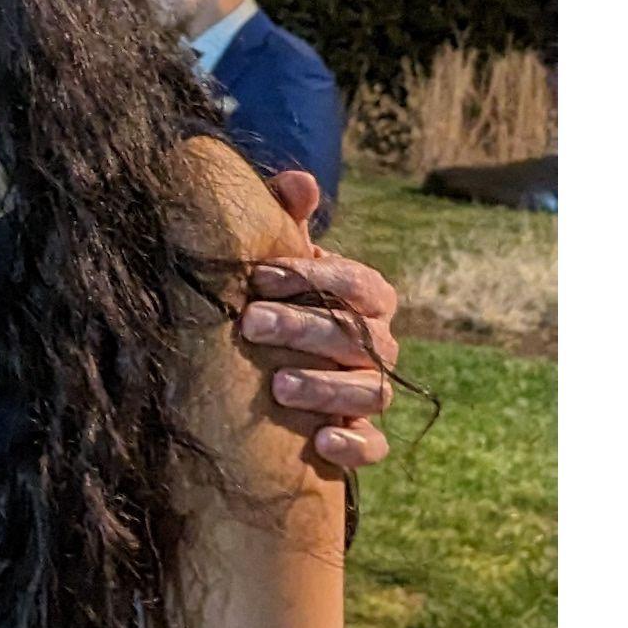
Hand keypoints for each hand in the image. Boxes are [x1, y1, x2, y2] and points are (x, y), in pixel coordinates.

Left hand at [239, 167, 398, 472]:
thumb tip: (297, 182)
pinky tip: (321, 442)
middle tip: (249, 324)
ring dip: (326, 388)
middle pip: (359, 336)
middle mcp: (378, 343)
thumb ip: (289, 223)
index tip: (259, 276)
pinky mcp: (360, 435)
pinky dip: (354, 444)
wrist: (271, 367)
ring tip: (278, 387)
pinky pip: (374, 444)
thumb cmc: (280, 302)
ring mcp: (371, 389)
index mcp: (367, 298)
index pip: (357, 283)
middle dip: (303, 328)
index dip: (313, 278)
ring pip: (372, 390)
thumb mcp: (281, 263)